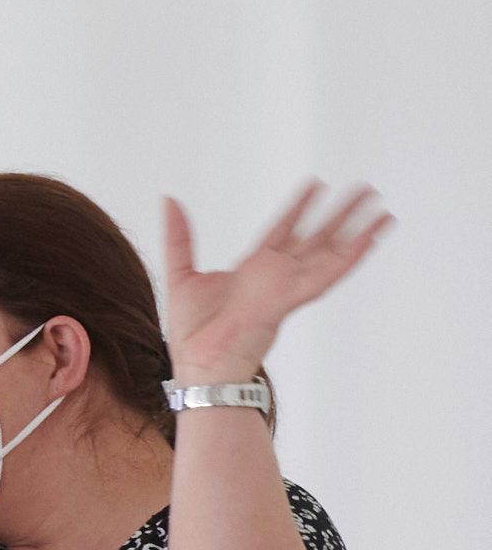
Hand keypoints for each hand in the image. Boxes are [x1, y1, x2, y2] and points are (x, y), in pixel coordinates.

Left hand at [162, 185, 392, 385]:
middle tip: (364, 190)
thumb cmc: (193, 333)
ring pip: (330, 253)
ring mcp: (287, 287)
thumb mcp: (180, 273)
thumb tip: (169, 200)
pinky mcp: (289, 300)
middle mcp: (277, 276)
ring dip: (357, 233)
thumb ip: (179, 237)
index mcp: (254, 269)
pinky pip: (325, 276)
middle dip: (340, 214)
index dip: (299, 207)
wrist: (200, 366)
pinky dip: (349, 259)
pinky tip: (369, 240)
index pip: (282, 229)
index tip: (315, 184)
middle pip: (316, 237)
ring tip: (381, 211)